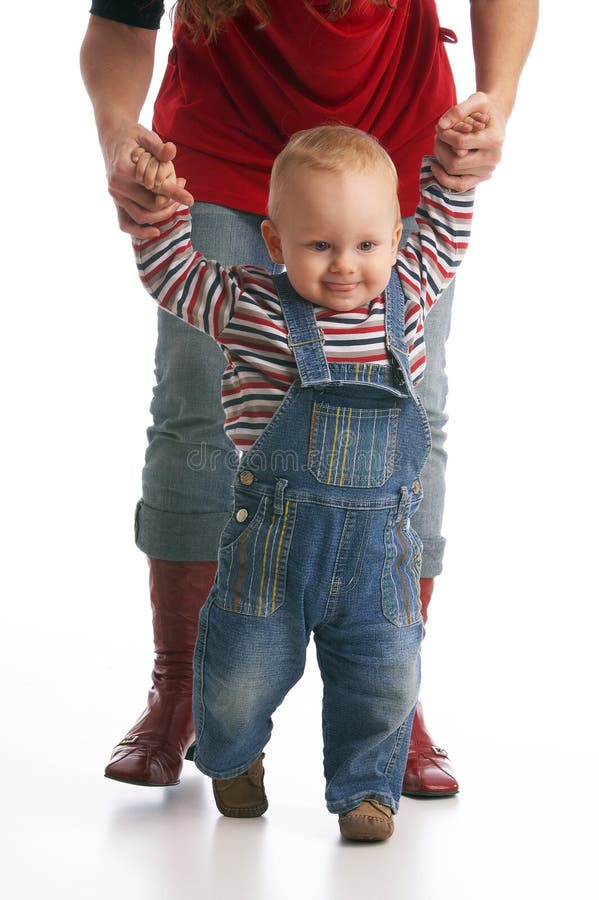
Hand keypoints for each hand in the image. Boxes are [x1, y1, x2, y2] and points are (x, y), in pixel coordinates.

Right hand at [102, 122, 194, 237]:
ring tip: (176, 204)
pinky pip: (126, 223)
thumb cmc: (132, 135)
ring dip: (161, 215)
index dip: (174, 193)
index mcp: (123, 168)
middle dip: (170, 204)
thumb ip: (159, 147)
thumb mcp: (146, 136)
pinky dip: (140, 232)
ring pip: (141, 216)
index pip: (154, 186)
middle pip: (149, 205)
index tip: (191, 199)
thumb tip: (172, 150)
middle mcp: (116, 185)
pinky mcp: (116, 202)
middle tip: (184, 195)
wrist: (112, 137)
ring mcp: (115, 195)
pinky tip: (156, 232)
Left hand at [432, 92, 505, 191]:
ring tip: (441, 143)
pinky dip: (443, 178)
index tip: (440, 126)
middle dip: (440, 147)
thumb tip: (441, 126)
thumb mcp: (477, 100)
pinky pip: (458, 186)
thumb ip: (459, 110)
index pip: (460, 143)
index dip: (444, 134)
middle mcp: (493, 159)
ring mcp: (487, 172)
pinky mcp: (480, 179)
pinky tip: (435, 166)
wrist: (495, 121)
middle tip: (438, 134)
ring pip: (452, 171)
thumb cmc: (486, 110)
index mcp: (495, 140)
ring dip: (440, 156)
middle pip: (454, 161)